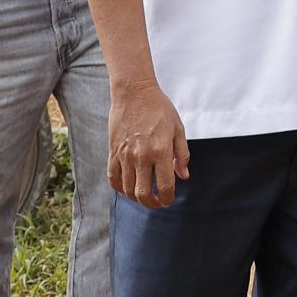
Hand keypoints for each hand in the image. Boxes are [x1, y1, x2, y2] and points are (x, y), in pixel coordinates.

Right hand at [108, 81, 190, 209]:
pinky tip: (127, 188)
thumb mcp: (178, 128)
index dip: (167, 199)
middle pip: (143, 193)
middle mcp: (142, 156)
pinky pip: (113, 178)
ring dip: (136, 197)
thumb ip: (182, 154)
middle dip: (152, 203)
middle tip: (156, 202)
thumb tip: (183, 176)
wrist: (134, 92)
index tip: (168, 200)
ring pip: (127, 189)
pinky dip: (119, 188)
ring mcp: (125, 155)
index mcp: (161, 151)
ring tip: (144, 194)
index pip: (165, 186)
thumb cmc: (159, 108)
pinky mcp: (113, 151)